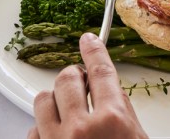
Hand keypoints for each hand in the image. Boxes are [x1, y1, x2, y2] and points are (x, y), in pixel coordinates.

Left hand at [28, 32, 146, 138]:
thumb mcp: (136, 138)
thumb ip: (123, 112)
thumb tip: (107, 88)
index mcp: (112, 121)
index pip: (100, 72)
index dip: (94, 51)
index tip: (88, 40)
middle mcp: (81, 129)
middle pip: (67, 79)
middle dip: (74, 78)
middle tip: (80, 86)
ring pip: (43, 99)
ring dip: (55, 102)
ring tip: (66, 114)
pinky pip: (33, 128)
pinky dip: (44, 129)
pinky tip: (58, 136)